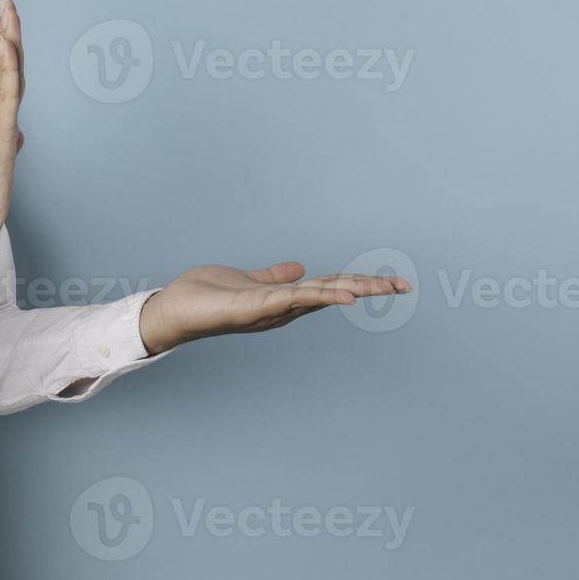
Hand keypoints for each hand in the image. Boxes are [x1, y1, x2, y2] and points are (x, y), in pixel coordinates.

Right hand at [0, 0, 23, 280]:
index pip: (4, 78)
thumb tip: (18, 135)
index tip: (7, 22)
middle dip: (6, 33)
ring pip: (4, 75)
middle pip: (3, 67)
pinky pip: (6, 96)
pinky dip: (8, 69)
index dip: (7, 49)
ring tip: (7, 13)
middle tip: (6, 3)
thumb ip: (7, 146)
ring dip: (7, 42)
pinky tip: (7, 47)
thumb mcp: (0, 167)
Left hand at [138, 262, 411, 354]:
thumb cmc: (204, 297)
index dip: (358, 283)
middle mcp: (282, 308)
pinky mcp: (254, 307)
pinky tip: (340, 293)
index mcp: (283, 299)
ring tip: (383, 286)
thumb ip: (273, 277)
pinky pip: (291, 299)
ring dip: (350, 289)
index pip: (328, 287)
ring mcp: (270, 309)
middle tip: (405, 285)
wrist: (173, 310)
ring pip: (318, 296)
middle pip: (332, 293)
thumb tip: (299, 269)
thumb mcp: (245, 281)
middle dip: (368, 289)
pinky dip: (316, 295)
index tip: (391, 282)